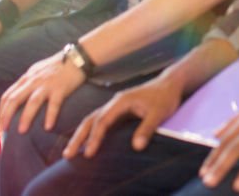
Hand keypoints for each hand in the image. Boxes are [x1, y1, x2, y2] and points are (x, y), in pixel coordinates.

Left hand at [0, 50, 85, 133]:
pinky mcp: (60, 88)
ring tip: (21, 131)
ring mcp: (47, 84)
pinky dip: (50, 116)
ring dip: (25, 117)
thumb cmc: (58, 66)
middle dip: (6, 116)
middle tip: (3, 131)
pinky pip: (54, 104)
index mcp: (27, 78)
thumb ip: (28, 82)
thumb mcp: (38, 71)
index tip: (0, 123)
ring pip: (32, 102)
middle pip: (15, 99)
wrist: (77, 57)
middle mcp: (34, 81)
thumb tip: (18, 98)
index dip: (1, 110)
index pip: (7, 95)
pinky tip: (48, 127)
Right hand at [64, 75, 184, 158]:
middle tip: (67, 154)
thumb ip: (147, 128)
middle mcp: (115, 103)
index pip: (103, 121)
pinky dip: (91, 131)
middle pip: (91, 120)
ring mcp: (116, 106)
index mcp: (121, 101)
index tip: (88, 153)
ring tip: (71, 152)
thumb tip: (136, 147)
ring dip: (81, 135)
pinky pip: (100, 121)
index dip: (95, 138)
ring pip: (93, 120)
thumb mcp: (159, 113)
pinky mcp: (119, 110)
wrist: (170, 84)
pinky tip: (86, 142)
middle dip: (79, 137)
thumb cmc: (165, 97)